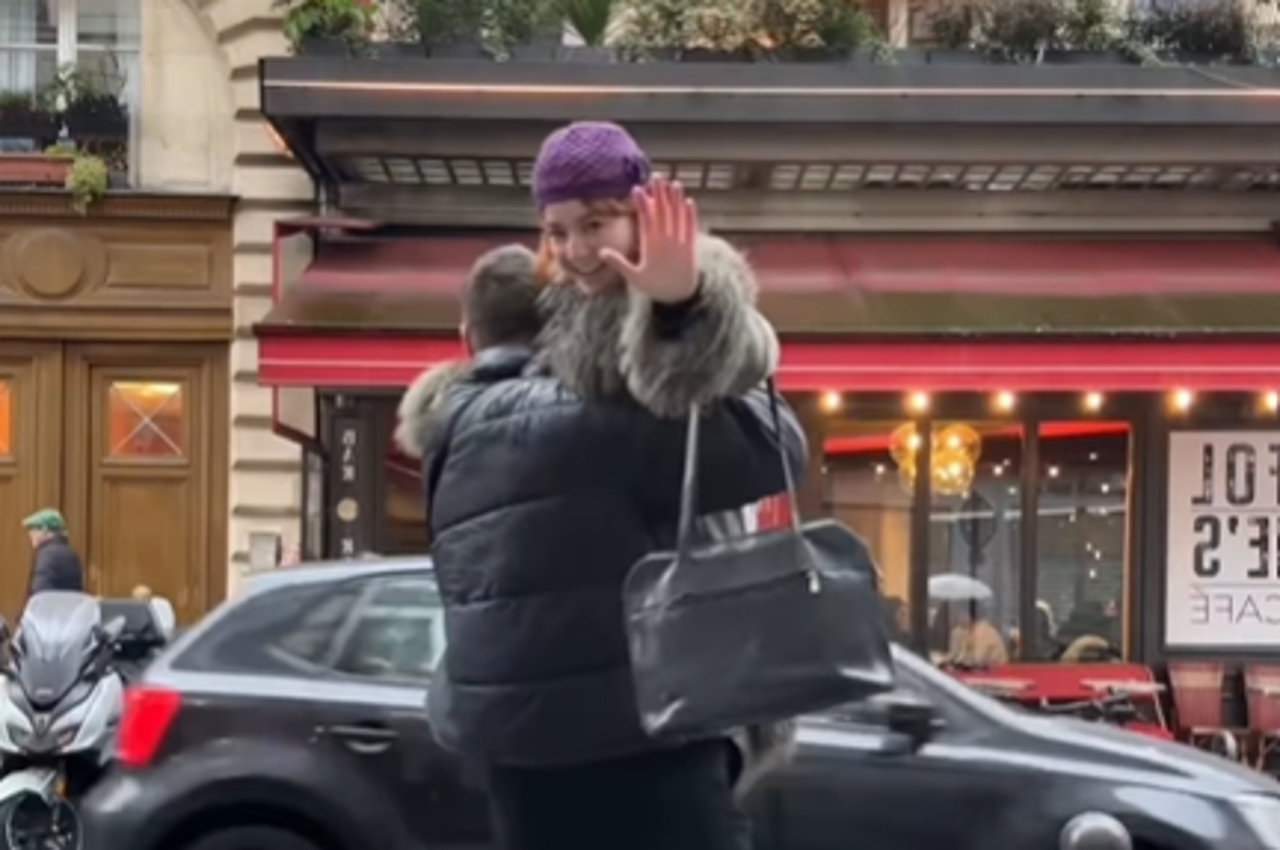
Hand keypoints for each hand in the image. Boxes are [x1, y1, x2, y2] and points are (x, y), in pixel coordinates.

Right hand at [600, 177, 698, 302]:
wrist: (680, 297)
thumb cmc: (655, 287)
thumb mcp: (634, 277)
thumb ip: (619, 263)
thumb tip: (601, 252)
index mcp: (651, 246)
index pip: (646, 219)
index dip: (642, 203)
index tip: (637, 189)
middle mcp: (666, 241)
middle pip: (663, 212)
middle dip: (659, 194)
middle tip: (657, 177)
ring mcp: (680, 242)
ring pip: (678, 216)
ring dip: (676, 199)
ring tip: (673, 183)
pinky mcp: (691, 246)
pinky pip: (691, 226)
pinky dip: (690, 213)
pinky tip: (689, 201)